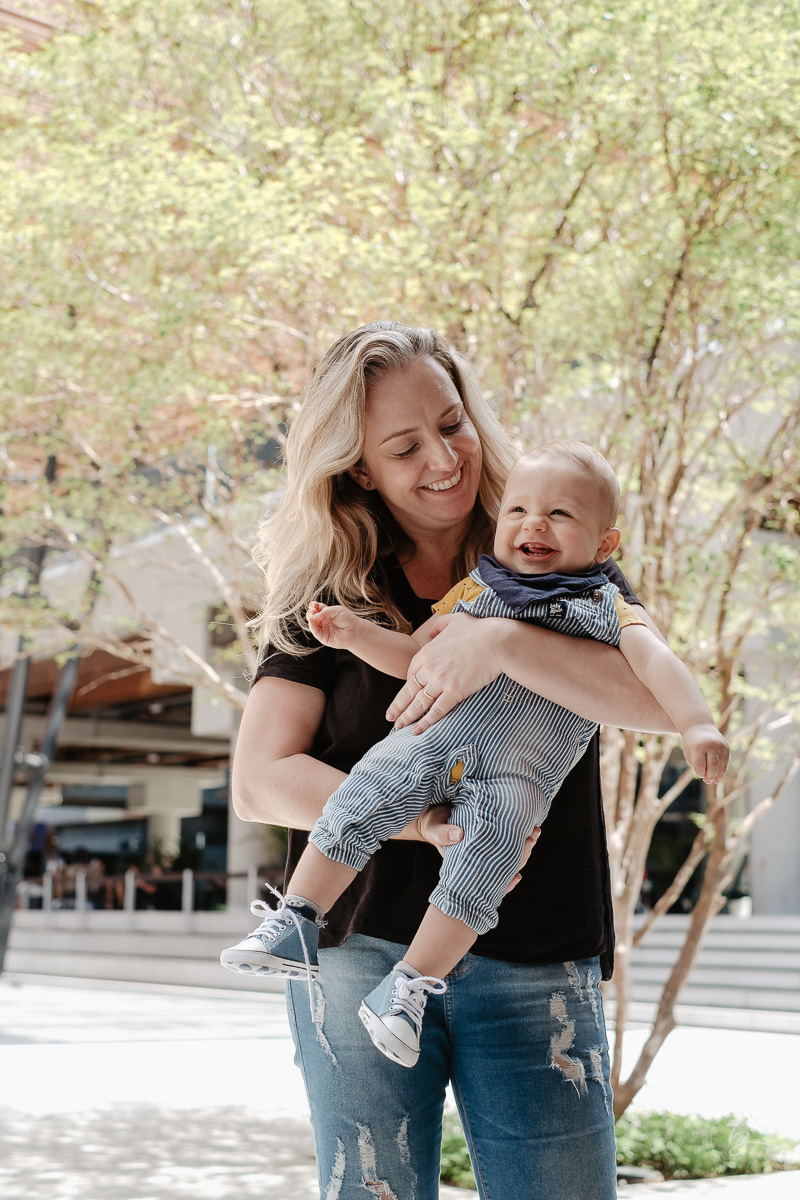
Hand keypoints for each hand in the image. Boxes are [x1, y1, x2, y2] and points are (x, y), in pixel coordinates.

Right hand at [306, 601, 358, 650]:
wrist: (355, 631)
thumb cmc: (348, 620)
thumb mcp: (337, 611)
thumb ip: (326, 611)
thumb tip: (315, 615)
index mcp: (326, 613)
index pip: (316, 608)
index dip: (314, 606)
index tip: (314, 605)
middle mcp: (323, 621)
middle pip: (312, 615)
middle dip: (311, 612)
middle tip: (313, 610)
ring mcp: (322, 629)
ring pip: (312, 623)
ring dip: (310, 618)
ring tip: (313, 615)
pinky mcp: (322, 637)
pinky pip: (315, 631)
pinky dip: (312, 625)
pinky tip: (312, 620)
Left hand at [387, 613, 507, 732]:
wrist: (496, 641)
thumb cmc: (478, 630)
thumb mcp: (453, 620)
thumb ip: (438, 625)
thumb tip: (429, 633)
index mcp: (427, 652)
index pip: (411, 672)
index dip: (408, 684)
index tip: (406, 694)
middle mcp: (429, 668)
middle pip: (409, 690)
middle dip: (398, 706)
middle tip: (390, 717)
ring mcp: (440, 681)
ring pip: (419, 703)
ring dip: (407, 717)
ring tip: (398, 727)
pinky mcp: (454, 691)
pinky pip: (437, 710)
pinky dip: (426, 722)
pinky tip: (418, 730)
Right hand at [413, 805, 540, 893]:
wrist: (434, 817)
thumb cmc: (434, 825)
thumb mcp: (435, 830)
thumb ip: (443, 834)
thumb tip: (459, 835)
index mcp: (469, 863)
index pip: (490, 878)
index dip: (505, 880)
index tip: (517, 875)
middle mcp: (481, 859)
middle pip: (505, 865)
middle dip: (521, 855)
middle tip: (531, 839)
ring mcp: (487, 848)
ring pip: (510, 853)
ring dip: (524, 845)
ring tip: (535, 832)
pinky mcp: (490, 835)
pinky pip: (508, 840)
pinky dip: (520, 837)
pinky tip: (530, 831)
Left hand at [682, 723, 728, 783]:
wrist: (700, 727)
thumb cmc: (692, 743)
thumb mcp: (690, 754)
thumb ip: (697, 766)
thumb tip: (708, 779)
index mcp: (699, 747)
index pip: (701, 765)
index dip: (700, 772)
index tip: (699, 774)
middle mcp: (712, 745)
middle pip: (713, 765)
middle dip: (710, 776)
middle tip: (707, 781)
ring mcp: (720, 746)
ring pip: (720, 765)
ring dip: (716, 775)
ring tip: (712, 781)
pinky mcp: (726, 748)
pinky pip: (725, 762)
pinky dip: (722, 771)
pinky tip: (717, 777)